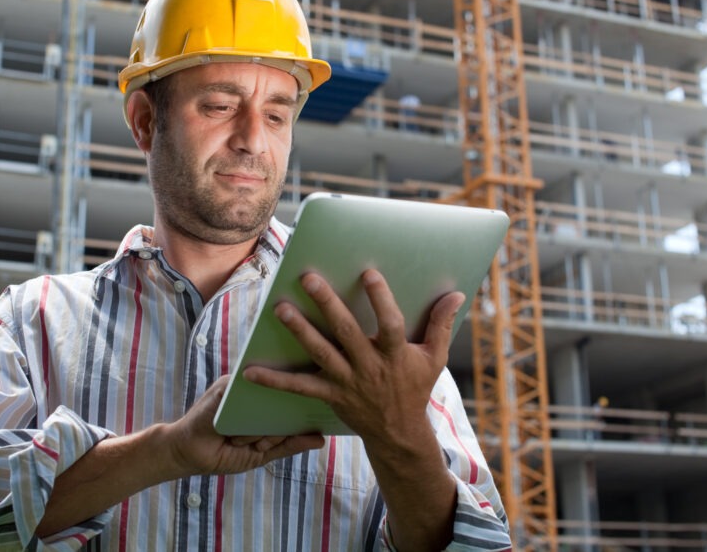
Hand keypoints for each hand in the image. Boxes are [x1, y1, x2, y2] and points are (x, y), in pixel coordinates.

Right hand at [167, 375, 324, 475]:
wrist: (187, 452)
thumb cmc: (225, 452)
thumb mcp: (261, 454)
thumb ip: (289, 445)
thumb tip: (321, 440)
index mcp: (266, 402)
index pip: (291, 401)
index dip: (295, 417)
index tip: (299, 427)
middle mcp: (255, 389)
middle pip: (282, 402)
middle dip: (271, 432)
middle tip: (254, 444)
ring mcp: (239, 385)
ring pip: (266, 404)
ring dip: (254, 433)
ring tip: (237, 442)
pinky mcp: (224, 387)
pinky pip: (246, 404)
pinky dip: (242, 427)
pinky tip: (231, 437)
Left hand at [243, 270, 465, 447]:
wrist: (399, 434)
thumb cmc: (415, 388)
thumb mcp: (434, 358)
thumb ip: (441, 325)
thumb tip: (456, 295)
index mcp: (395, 354)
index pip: (389, 323)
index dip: (381, 298)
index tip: (368, 272)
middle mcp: (370, 367)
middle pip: (346, 332)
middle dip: (327, 304)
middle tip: (308, 278)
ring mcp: (348, 382)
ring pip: (321, 353)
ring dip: (300, 331)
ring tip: (280, 309)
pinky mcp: (331, 395)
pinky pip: (300, 387)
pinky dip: (275, 380)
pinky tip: (250, 371)